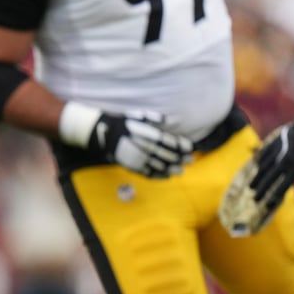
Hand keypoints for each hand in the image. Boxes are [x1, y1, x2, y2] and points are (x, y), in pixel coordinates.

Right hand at [62, 103, 191, 177]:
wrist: (102, 133)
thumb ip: (158, 120)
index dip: (181, 145)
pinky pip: (147, 173)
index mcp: (148, 134)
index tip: (190, 148)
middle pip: (167, 154)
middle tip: (190, 160)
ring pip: (159, 165)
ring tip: (181, 171)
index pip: (169, 141)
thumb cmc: (122, 123)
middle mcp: (145, 147)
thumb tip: (175, 121)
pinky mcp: (131, 166)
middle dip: (180, 158)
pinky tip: (166, 177)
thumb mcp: (140, 116)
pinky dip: (158, 176)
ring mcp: (138, 158)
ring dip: (171, 169)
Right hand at [252, 85, 293, 205]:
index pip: (283, 185)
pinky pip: (263, 157)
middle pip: (270, 178)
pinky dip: (259, 166)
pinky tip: (257, 173)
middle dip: (262, 190)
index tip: (268, 205)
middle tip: (255, 200)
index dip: (275, 196)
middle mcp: (286, 159)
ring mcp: (277, 151)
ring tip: (252, 188)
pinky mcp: (273, 144)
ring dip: (257, 179)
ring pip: (264, 168)